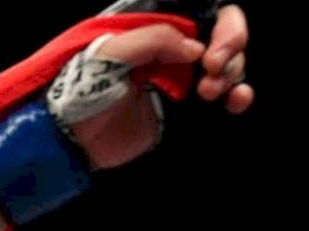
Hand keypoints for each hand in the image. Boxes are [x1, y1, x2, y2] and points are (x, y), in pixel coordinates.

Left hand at [68, 5, 252, 169]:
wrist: (70, 139)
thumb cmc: (80, 90)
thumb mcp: (109, 53)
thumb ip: (153, 39)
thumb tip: (196, 48)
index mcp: (156, 30)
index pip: (206, 13)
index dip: (223, 27)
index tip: (210, 55)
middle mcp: (173, 51)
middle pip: (224, 37)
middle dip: (230, 52)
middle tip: (210, 73)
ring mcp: (180, 80)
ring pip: (228, 65)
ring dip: (233, 74)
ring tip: (209, 93)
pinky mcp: (182, 110)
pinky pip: (223, 96)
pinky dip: (239, 95)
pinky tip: (236, 101)